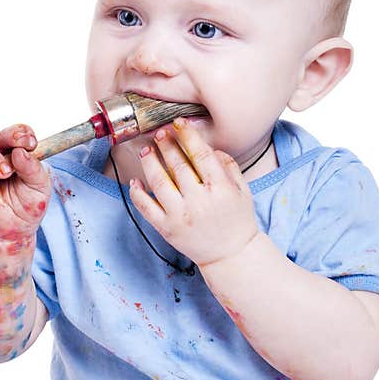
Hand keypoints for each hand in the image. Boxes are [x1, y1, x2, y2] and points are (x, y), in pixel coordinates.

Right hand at [0, 124, 50, 240]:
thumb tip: (21, 152)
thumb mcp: (40, 189)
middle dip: (6, 145)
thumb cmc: (27, 206)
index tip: (31, 142)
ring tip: (1, 173)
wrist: (12, 231)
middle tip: (13, 167)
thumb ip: (33, 169)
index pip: (16, 134)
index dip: (21, 133)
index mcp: (16, 154)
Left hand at [128, 118, 258, 266]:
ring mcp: (180, 216)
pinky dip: (137, 192)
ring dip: (149, 162)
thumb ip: (229, 167)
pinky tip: (135, 180)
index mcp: (220, 189)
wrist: (232, 255)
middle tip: (159, 134)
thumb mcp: (243, 191)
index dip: (187, 136)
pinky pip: (146, 207)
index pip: (200, 154)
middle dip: (166, 145)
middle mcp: (199, 201)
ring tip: (146, 150)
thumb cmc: (238, 220)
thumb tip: (210, 148)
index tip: (178, 124)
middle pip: (177, 165)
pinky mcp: (166, 229)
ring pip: (159, 182)